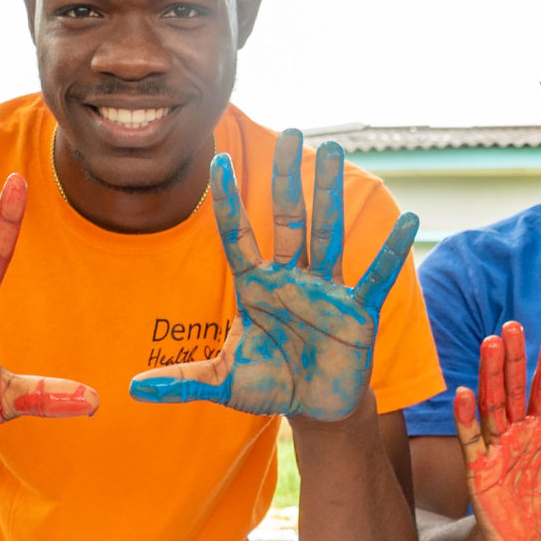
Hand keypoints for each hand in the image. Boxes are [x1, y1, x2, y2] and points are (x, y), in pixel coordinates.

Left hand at [128, 132, 416, 420]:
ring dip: (329, 195)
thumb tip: (132, 388)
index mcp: (258, 287)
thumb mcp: (223, 382)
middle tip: (291, 132)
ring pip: (327, 233)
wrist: (315, 408)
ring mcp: (327, 290)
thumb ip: (182, 382)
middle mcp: (292, 278)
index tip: (220, 160)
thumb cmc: (271, 385)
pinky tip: (408, 220)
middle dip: (288, 178)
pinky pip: (376, 276)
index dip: (230, 200)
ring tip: (333, 151)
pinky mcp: (358, 311)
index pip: (239, 235)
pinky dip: (392, 252)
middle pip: (289, 219)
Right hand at [458, 324, 540, 540]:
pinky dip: (466, 417)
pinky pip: (471, 439)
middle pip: (513, 388)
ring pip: (492, 405)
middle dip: (514, 358)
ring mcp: (496, 448)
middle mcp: (516, 432)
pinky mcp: (479, 468)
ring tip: (491, 344)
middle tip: (512, 327)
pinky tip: (464, 393)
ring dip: (489, 375)